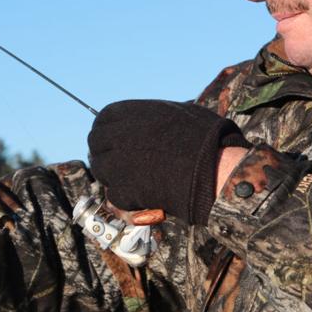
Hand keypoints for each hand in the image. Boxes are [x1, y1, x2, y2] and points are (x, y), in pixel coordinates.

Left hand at [87, 100, 248, 223]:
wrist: (216, 168)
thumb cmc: (207, 138)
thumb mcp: (181, 112)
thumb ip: (157, 117)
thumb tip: (154, 120)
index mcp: (132, 113)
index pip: (103, 119)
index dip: (107, 131)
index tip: (113, 140)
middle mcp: (119, 135)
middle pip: (95, 144)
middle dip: (104, 153)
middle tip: (118, 163)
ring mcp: (118, 164)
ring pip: (101, 170)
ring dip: (113, 176)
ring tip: (133, 179)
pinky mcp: (124, 190)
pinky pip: (114, 195)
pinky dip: (126, 198)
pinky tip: (143, 195)